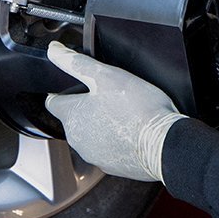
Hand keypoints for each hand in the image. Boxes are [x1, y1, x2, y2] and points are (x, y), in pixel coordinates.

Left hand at [44, 41, 185, 182]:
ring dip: (101, 123)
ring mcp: (95, 156)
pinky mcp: (113, 166)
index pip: (53, 101)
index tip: (77, 85)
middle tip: (109, 94)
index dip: (62, 90)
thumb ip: (76, 63)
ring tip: (124, 112)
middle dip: (86, 106)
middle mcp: (78, 140)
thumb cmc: (137, 109)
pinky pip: (108, 148)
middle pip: (74, 118)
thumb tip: (54, 51)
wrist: (165, 144)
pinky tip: (132, 129)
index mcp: (72, 117)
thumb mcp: (105, 76)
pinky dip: (116, 139)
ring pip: (91, 133)